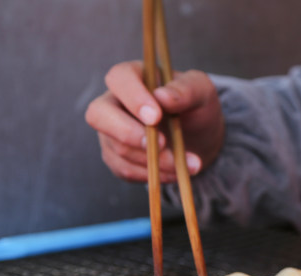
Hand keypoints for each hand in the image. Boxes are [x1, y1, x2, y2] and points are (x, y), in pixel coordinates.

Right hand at [85, 61, 224, 182]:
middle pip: (98, 114)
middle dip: (128, 134)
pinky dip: (153, 175)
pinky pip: (125, 170)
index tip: (156, 117)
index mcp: (133, 76)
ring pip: (117, 148)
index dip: (133, 98)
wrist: (200, 136)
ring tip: (187, 163)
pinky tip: (176, 172)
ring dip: (153, 161)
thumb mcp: (202, 91)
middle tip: (162, 145)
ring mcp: (111, 131)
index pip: (119, 79)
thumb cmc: (196, 106)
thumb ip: (186, 90)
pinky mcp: (116, 157)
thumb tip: (162, 97)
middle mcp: (114, 102)